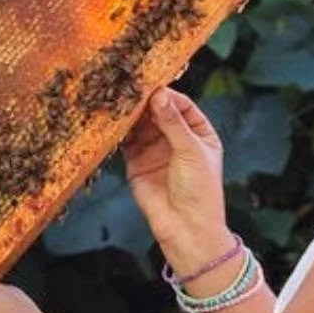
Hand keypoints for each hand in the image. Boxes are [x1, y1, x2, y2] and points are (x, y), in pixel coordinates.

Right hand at [121, 88, 226, 259]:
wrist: (186, 229)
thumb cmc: (200, 190)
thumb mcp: (190, 151)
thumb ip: (173, 122)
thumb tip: (159, 94)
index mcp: (198, 133)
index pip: (182, 105)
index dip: (167, 94)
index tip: (151, 83)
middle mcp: (176, 139)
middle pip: (159, 112)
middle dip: (146, 101)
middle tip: (131, 88)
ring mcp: (156, 150)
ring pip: (141, 125)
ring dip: (131, 114)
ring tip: (120, 101)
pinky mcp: (137, 162)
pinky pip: (127, 141)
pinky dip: (120, 131)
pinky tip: (113, 120)